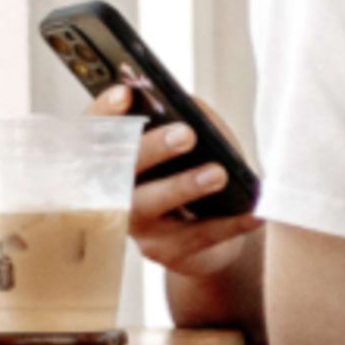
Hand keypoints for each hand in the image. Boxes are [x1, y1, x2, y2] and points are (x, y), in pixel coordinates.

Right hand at [99, 85, 264, 332]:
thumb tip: (192, 105)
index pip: (91, 130)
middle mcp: (110, 191)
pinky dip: (228, 224)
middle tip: (186, 133)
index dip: (104, 112)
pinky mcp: (163, 252)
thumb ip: (186, 118)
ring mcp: (135, 225)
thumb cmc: (192, 172)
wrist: (209, 234)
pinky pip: (197, 236)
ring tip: (218, 174)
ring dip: (183, 187)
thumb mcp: (190, 143)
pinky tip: (254, 213)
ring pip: (151, 205)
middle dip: (150, 148)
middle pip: (118, 168)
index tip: (126, 93)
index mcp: (108, 157)